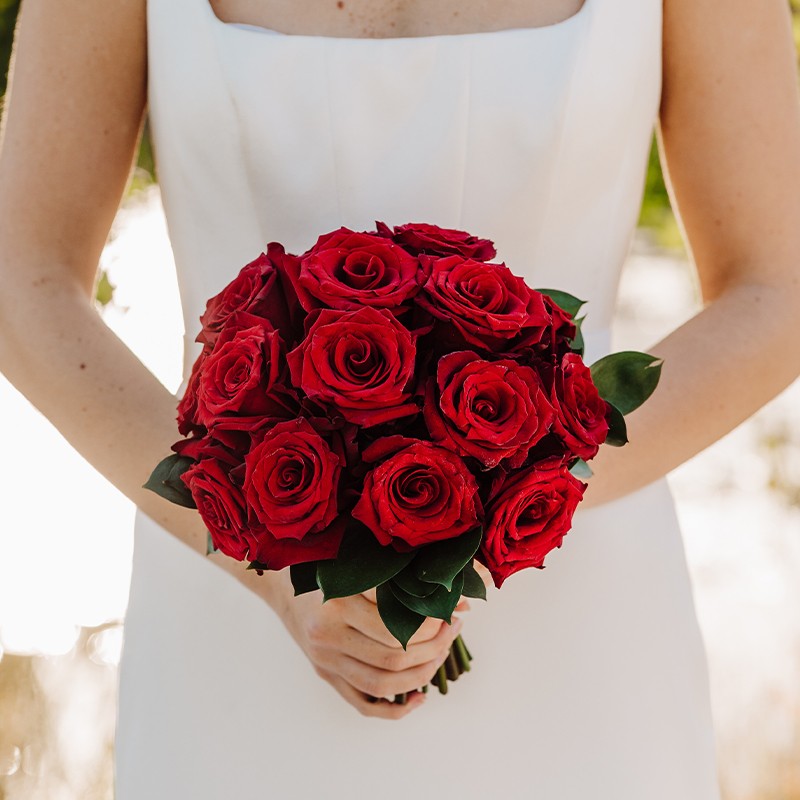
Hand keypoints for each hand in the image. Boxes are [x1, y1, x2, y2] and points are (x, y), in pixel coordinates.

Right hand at [274, 572, 466, 719]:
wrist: (282, 587)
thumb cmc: (326, 567)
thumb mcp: (358, 563)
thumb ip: (401, 578)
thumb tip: (461, 601)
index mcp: (338, 602)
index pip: (396, 623)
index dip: (431, 621)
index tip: (450, 610)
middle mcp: (328, 635)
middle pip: (393, 656)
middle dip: (434, 647)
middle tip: (453, 628)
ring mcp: (326, 660)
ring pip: (382, 683)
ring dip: (422, 674)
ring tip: (442, 653)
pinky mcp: (326, 676)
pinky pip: (362, 704)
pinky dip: (395, 709)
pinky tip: (419, 697)